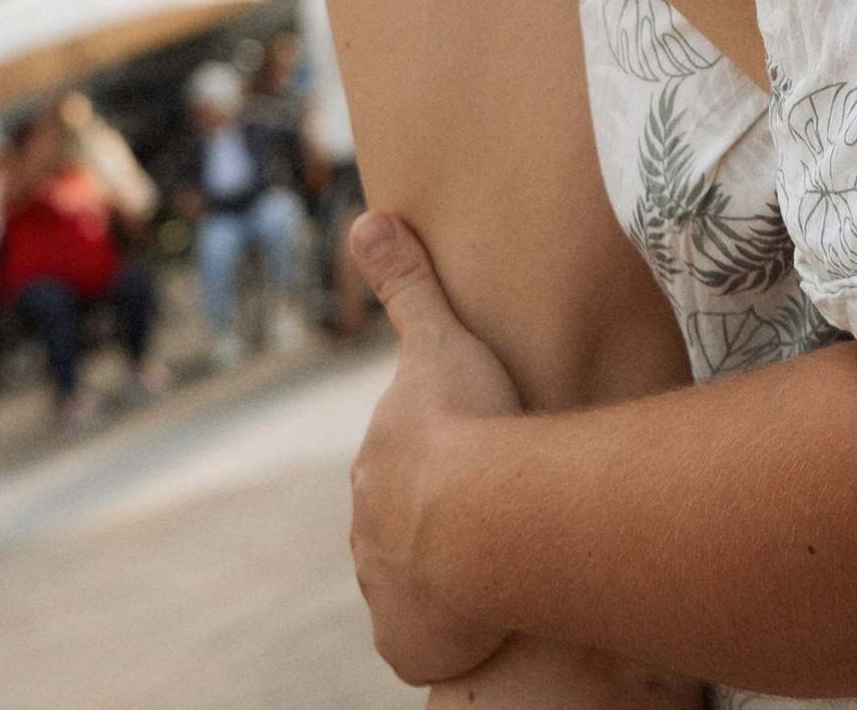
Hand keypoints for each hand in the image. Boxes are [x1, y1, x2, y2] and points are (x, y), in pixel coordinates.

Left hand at [349, 213, 523, 687]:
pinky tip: (477, 616)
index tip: (475, 449)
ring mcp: (383, 586)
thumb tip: (365, 216)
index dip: (438, 451)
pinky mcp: (405, 640)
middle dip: (436, 510)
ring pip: (410, 574)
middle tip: (490, 504)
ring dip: (441, 569)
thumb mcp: (440, 340)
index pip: (402, 455)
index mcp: (377, 461)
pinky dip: (445, 626)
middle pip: (402, 515)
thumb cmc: (468, 425)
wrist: (479, 523)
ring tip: (491, 560)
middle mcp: (368, 525)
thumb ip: (406, 283)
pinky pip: (423, 633)